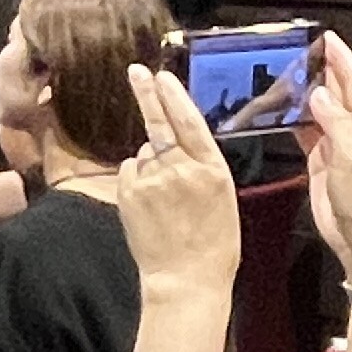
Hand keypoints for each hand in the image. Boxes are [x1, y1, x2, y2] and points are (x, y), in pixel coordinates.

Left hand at [117, 65, 244, 301]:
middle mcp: (181, 169)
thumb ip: (201, 166)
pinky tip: (148, 203)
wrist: (185, 279)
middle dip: (147, 95)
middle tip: (136, 71)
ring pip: (145, 153)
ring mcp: (151, 179)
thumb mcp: (222, 198)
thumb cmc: (212, 243)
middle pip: (159, 125)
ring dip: (150, 162)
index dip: (174, 97)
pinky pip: (129, 171)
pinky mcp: (128, 192)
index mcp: (212, 169)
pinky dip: (135, 178)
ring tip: (163, 198)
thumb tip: (179, 142)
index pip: (190, 122)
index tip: (162, 76)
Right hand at [300, 33, 351, 289]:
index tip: (329, 41)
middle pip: (340, 93)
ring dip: (308, 93)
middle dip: (324, 71)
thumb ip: (337, 123)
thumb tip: (320, 95)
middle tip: (304, 52)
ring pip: (323, 110)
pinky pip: (308, 131)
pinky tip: (285, 110)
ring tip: (290, 76)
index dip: (342, 61)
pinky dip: (296, 118)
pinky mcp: (323, 161)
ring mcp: (340, 146)